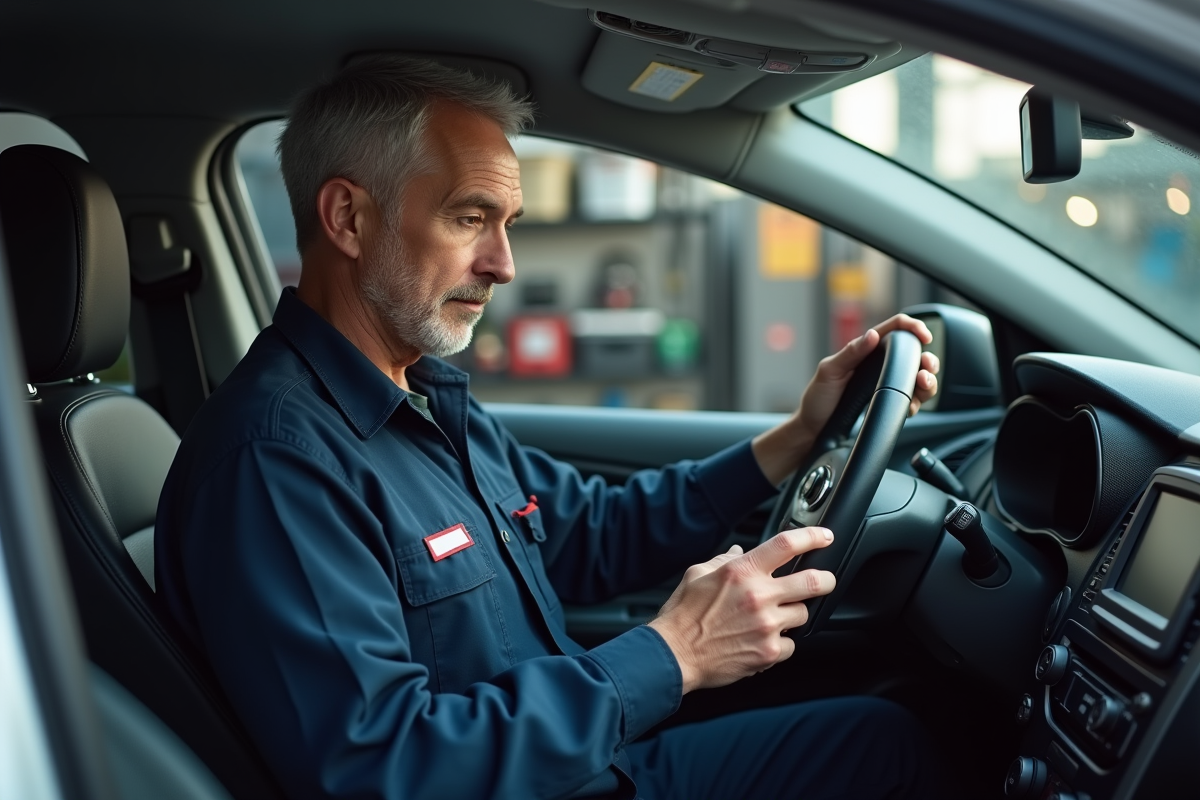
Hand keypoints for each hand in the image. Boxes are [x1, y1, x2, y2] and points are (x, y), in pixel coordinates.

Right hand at [647, 528, 835, 692]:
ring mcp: (767, 625)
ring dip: (794, 614)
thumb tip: (740, 550)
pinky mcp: (769, 652)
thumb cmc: (683, 615)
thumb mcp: (698, 574)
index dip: (813, 536)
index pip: (787, 544)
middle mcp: (759, 596)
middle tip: (825, 581)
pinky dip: (781, 642)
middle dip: (826, 580)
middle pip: (813, 581)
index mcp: (742, 571)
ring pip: (803, 614)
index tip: (824, 536)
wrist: (674, 654)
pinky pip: (791, 644)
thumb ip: (724, 560)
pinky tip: (763, 640)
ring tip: (774, 617)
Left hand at [798, 314, 938, 429]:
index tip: (924, 336)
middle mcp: (879, 364)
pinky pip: (912, 399)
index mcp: (865, 349)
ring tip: (923, 382)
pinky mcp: (888, 402)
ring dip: (928, 379)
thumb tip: (872, 335)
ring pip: (918, 377)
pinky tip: (912, 404)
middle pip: (914, 354)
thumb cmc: (818, 398)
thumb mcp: (829, 372)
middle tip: (926, 366)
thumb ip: (850, 353)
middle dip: (928, 358)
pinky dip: (918, 401)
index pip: (894, 329)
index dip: (912, 327)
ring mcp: (885, 383)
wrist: (814, 428)